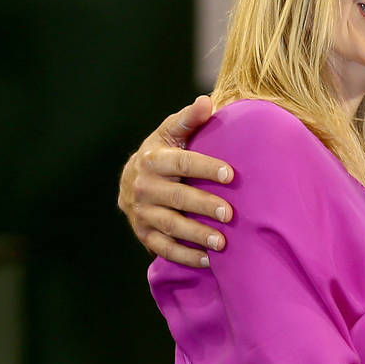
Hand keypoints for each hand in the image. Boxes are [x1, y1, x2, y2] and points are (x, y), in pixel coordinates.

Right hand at [118, 95, 233, 266]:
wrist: (133, 180)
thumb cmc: (164, 153)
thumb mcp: (171, 133)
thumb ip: (189, 120)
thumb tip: (207, 102)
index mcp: (154, 159)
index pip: (182, 163)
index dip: (206, 168)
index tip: (231, 174)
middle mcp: (144, 187)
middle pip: (177, 198)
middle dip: (204, 206)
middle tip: (230, 214)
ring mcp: (142, 212)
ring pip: (170, 226)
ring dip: (196, 236)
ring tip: (223, 243)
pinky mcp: (144, 233)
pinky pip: (164, 248)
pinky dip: (185, 256)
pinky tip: (209, 261)